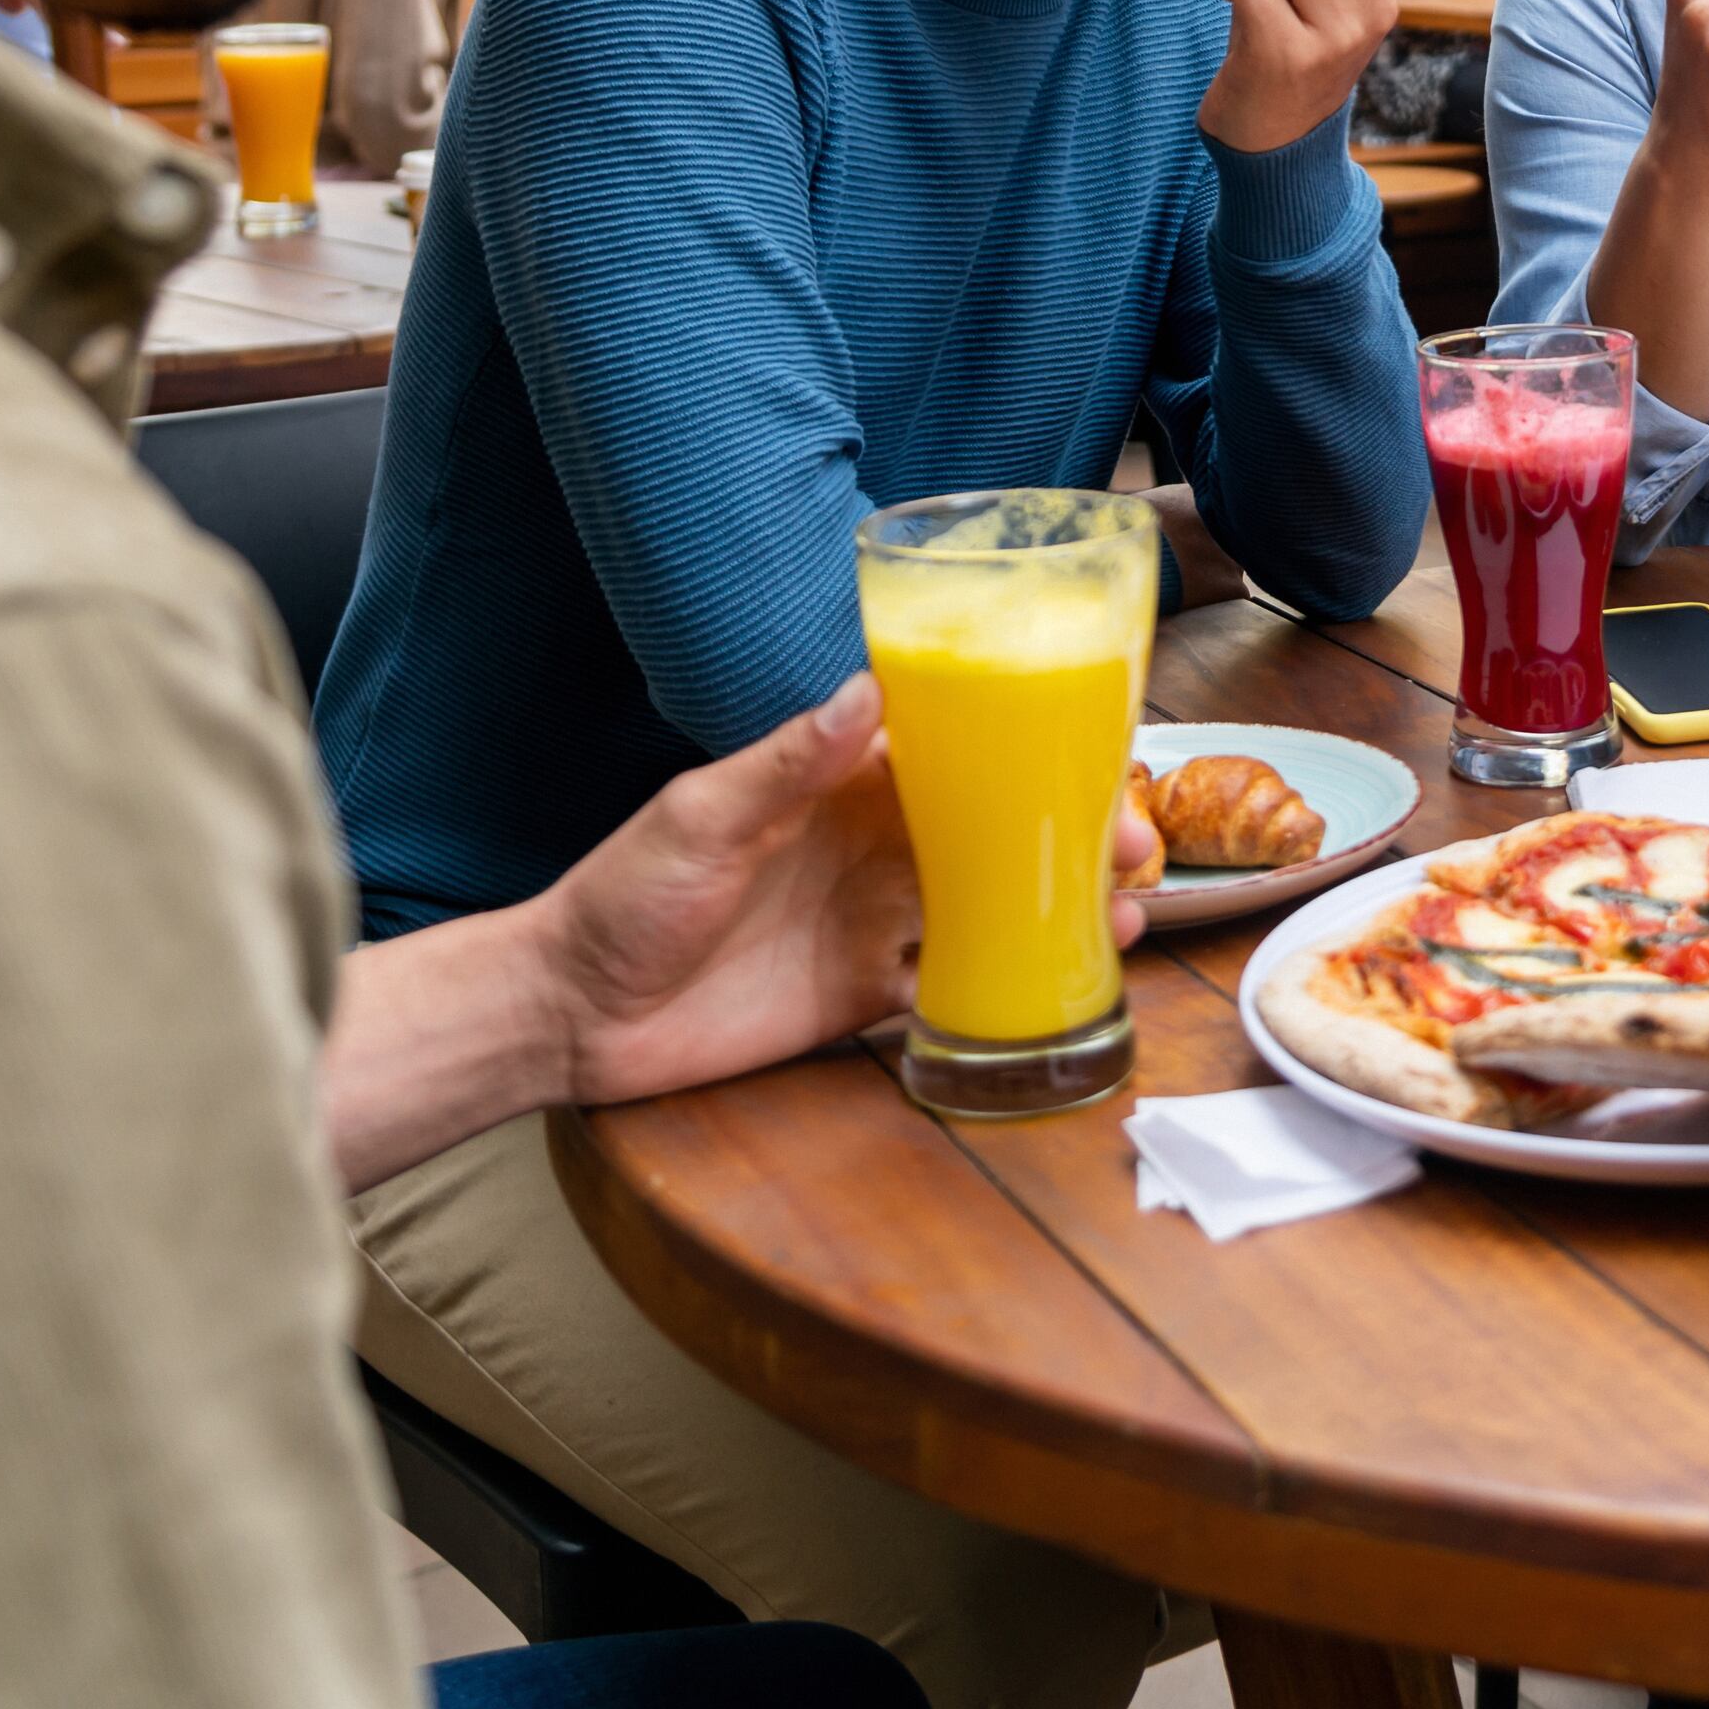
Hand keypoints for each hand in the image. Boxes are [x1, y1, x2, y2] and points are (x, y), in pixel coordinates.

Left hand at [530, 676, 1159, 1108]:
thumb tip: (863, 695)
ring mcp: (870, 919)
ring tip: (1129, 907)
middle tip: (1135, 840)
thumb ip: (784, 763)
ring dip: (1058, 901)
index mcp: (836, 786)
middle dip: (1066, 829)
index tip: (1088, 742)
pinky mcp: (861, 995)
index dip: (1020, 743)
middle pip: (990, 827)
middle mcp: (868, 845)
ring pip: (989, 901)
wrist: (573, 1014)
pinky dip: (1011, 982)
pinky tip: (1068, 980)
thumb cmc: (621, 896)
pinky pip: (951, 983)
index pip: (946, 749)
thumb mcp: (699, 815)